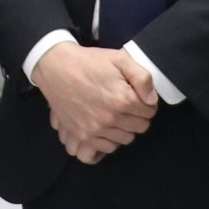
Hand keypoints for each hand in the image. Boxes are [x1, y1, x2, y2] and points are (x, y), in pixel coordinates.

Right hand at [31, 43, 157, 163]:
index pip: (150, 112)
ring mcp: (95, 130)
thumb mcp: (120, 59)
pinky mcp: (82, 136)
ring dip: (125, 129)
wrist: (56, 68)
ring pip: (125, 140)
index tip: (138, 97)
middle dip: (138, 116)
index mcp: (123, 99)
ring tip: (116, 116)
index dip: (147, 103)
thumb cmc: (90, 62)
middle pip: (140, 128)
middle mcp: (110, 119)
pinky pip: (106, 149)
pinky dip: (109, 140)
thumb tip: (152, 100)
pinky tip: (106, 128)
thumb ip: (142, 78)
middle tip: (127, 106)